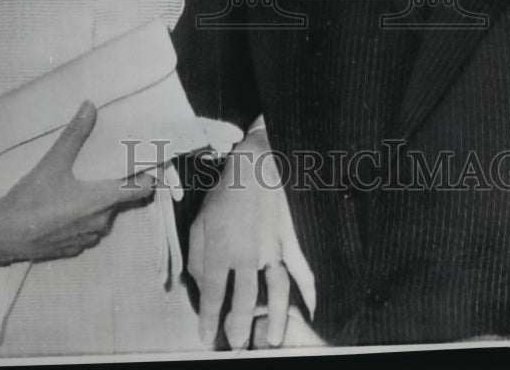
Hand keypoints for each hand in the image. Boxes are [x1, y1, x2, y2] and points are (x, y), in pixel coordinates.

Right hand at [0, 100, 155, 264]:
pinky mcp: (72, 249)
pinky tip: (68, 206)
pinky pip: (88, 230)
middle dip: (119, 185)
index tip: (151, 165)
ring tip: (87, 183)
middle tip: (112, 166)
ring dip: (100, 203)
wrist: (0, 236)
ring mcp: (87, 238)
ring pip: (104, 216)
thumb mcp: (53, 162)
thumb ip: (74, 134)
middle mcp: (100, 222)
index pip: (141, 190)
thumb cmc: (30, 200)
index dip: (149, 178)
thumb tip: (90, 106)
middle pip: (121, 201)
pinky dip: (84, 218)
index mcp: (102, 200)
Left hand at [188, 128, 315, 348]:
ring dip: (276, 318)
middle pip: (246, 299)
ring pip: (276, 290)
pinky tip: (312, 308)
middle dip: (241, 326)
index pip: (214, 292)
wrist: (256, 165)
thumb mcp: (199, 221)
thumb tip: (201, 283)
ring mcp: (272, 248)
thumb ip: (197, 257)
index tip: (207, 337)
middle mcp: (247, 253)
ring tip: (273, 339)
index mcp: (221, 248)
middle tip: (238, 344)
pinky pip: (301, 268)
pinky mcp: (289, 240)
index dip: (210, 318)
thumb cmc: (224, 193)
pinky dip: (309, 290)